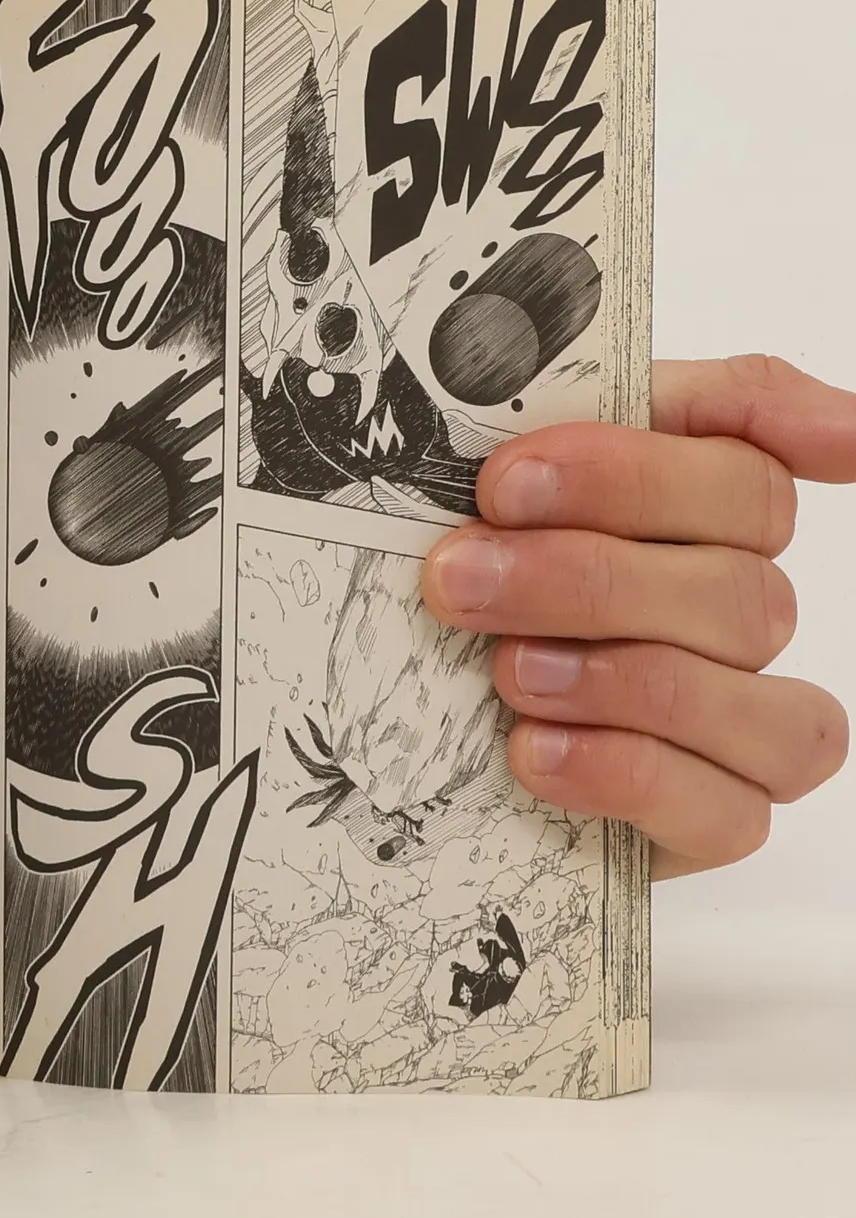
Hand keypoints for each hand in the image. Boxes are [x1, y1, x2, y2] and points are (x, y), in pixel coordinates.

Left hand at [422, 356, 854, 877]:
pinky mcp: (712, 820)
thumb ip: (596, 397)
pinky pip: (729, 810)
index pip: (743, 471)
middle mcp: (739, 608)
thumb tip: (812, 416)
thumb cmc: (465, 570)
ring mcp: (740, 720)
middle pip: (739, 585)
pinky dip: (627, 773)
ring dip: (618, 680)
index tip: (505, 480)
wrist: (404, 721)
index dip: (626, 473)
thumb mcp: (488, 468)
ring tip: (504, 672)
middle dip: (582, 579)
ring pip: (758, 701)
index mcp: (705, 509)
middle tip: (457, 578)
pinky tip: (536, 752)